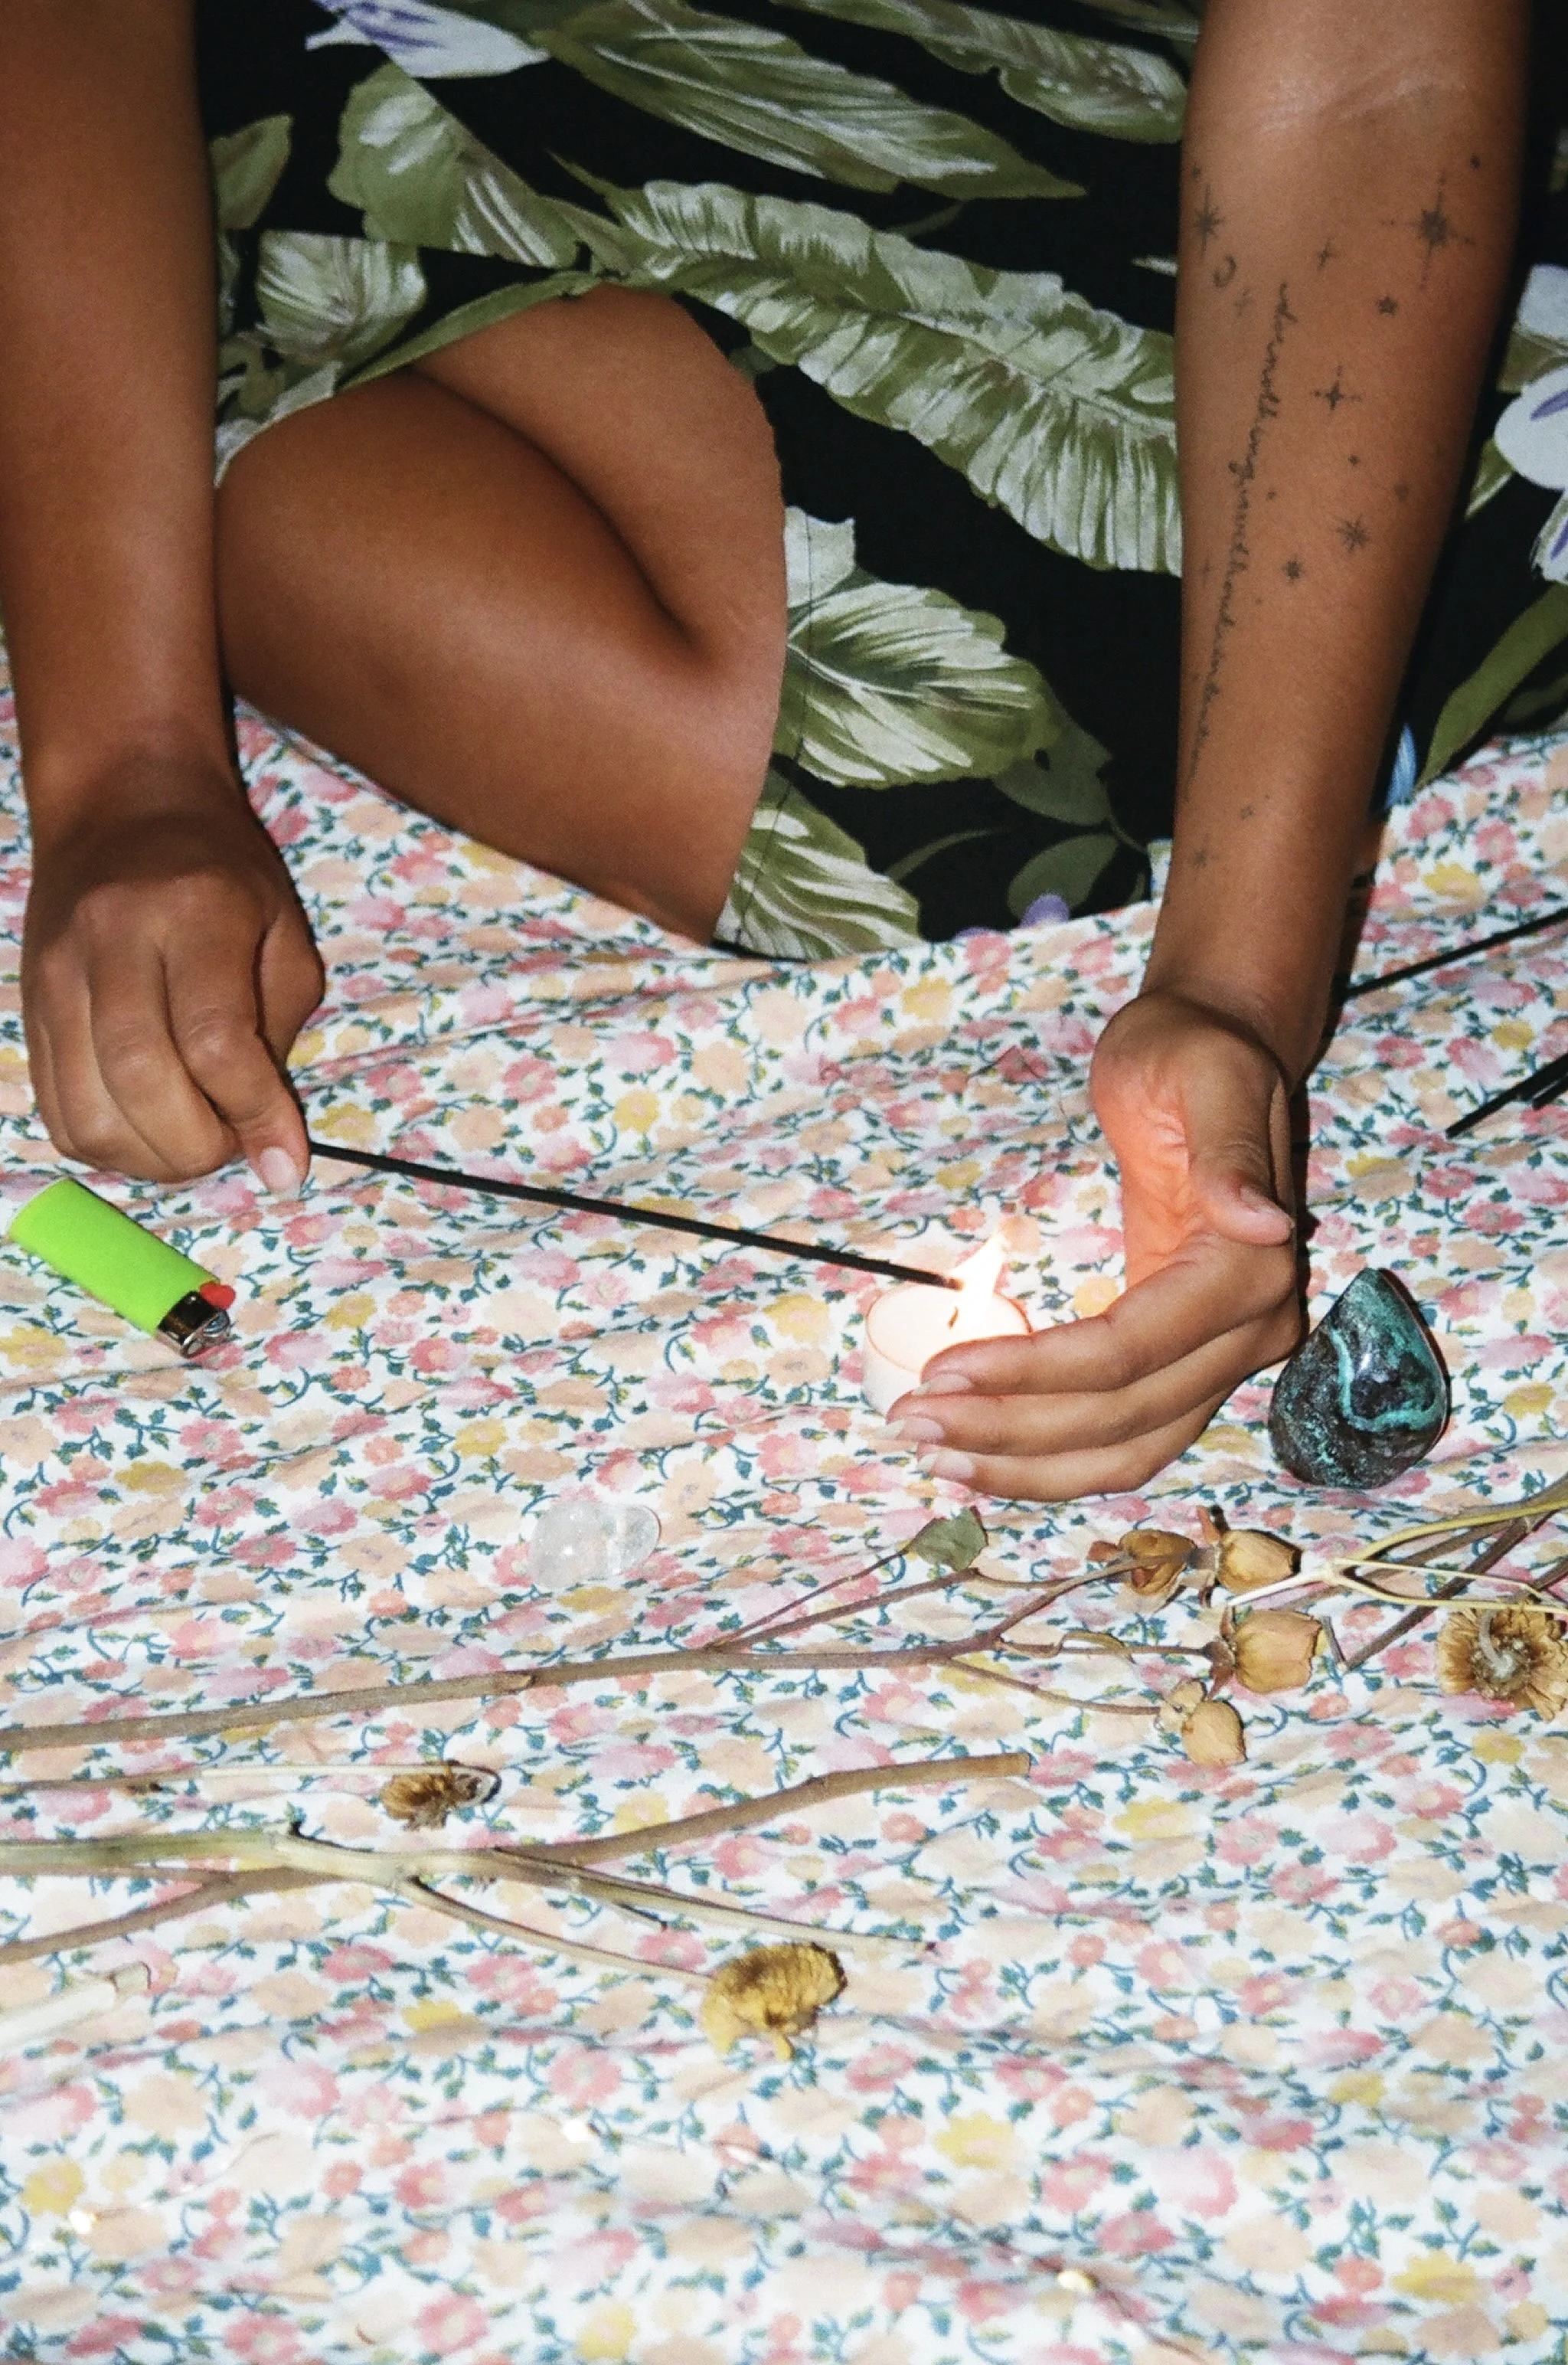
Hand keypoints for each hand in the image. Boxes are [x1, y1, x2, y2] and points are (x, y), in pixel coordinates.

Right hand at [23, 758, 323, 1183]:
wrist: (122, 807)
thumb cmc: (222, 875)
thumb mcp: (281, 933)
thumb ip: (276, 1037)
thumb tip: (270, 1147)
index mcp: (194, 912)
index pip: (214, 1041)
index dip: (253, 1117)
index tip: (287, 1164)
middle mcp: (111, 941)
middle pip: (140, 1081)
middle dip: (197, 1147)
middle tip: (233, 1149)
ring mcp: (55, 976)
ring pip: (88, 1110)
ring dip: (151, 1160)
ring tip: (193, 1145)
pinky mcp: (27, 1009)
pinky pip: (56, 1110)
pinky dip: (107, 1146)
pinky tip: (148, 1133)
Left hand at [888, 990, 1302, 1499]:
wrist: (1214, 1052)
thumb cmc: (1193, 1056)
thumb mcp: (1207, 1078)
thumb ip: (1232, 1155)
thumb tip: (1262, 1223)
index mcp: (1250, 1268)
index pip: (1130, 1351)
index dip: (1035, 1372)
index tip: (942, 1372)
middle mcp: (1252, 1329)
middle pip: (1123, 1416)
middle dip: (1012, 1429)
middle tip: (913, 1424)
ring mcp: (1225, 1353)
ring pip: (1130, 1449)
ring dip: (1030, 1466)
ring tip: (937, 1456)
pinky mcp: (1188, 1359)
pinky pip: (1128, 1434)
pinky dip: (1057, 1458)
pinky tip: (986, 1458)